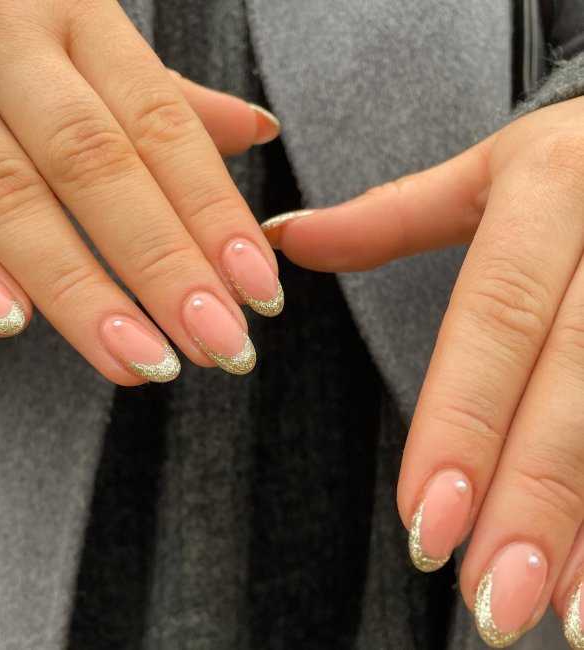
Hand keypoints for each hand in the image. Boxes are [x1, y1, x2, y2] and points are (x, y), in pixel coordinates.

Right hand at [0, 0, 283, 383]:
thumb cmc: (17, 22)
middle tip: (217, 345)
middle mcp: (9, 46)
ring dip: (78, 290)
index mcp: (79, 20)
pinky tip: (11, 323)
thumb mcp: (95, 37)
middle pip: (96, 167)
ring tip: (138, 361)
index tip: (260, 295)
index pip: (164, 128)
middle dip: (163, 266)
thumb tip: (258, 129)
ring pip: (8, 196)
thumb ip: (171, 96)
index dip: (216, 216)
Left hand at [261, 97, 583, 646]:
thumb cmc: (571, 161)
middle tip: (488, 601)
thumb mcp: (486, 172)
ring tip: (557, 617)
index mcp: (547, 194)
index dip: (463, 422)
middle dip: (531, 500)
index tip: (426, 521)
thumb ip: (385, 217)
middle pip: (575, 383)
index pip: (495, 321)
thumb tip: (288, 238)